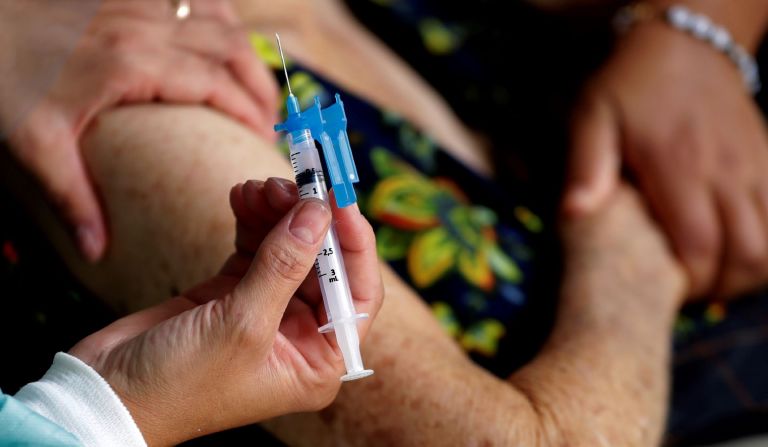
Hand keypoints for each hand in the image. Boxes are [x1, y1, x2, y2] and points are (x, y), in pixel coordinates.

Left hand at [1, 0, 277, 261]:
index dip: (249, 109)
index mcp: (131, 64)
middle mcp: (142, 27)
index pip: (215, 82)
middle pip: (230, 46)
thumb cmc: (3, 78)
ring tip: (254, 84)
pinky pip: (191, 1)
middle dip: (260, 82)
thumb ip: (73, 198)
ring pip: (217, 17)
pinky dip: (216, 19)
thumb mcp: (35, 144)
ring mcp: (136, 5)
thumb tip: (96, 248)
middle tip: (270, 119)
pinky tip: (218, 41)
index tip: (263, 138)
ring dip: (244, 50)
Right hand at [69, 178, 382, 445]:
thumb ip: (284, 265)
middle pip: (324, 263)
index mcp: (318, 360)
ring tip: (259, 187)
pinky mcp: (232, 291)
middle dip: (308, 220)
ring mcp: (266, 309)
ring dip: (279, 212)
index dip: (354, 245)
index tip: (338, 201)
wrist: (108, 393)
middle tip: (291, 184)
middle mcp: (299, 335)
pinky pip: (257, 245)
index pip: (358, 294)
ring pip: (289, 247)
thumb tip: (318, 214)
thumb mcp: (242, 325)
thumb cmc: (180, 385)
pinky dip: (253, 219)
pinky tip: (242, 197)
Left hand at [563, 21, 767, 298]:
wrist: (684, 44)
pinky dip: (767, 243)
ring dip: (748, 270)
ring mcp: (755, 165)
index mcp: (679, 165)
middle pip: (748, 252)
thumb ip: (585, 166)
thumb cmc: (629, 86)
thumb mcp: (591, 116)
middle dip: (722, 287)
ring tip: (713, 277)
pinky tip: (737, 250)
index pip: (699, 244)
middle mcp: (726, 170)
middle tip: (689, 291)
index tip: (665, 291)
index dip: (688, 281)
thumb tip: (573, 214)